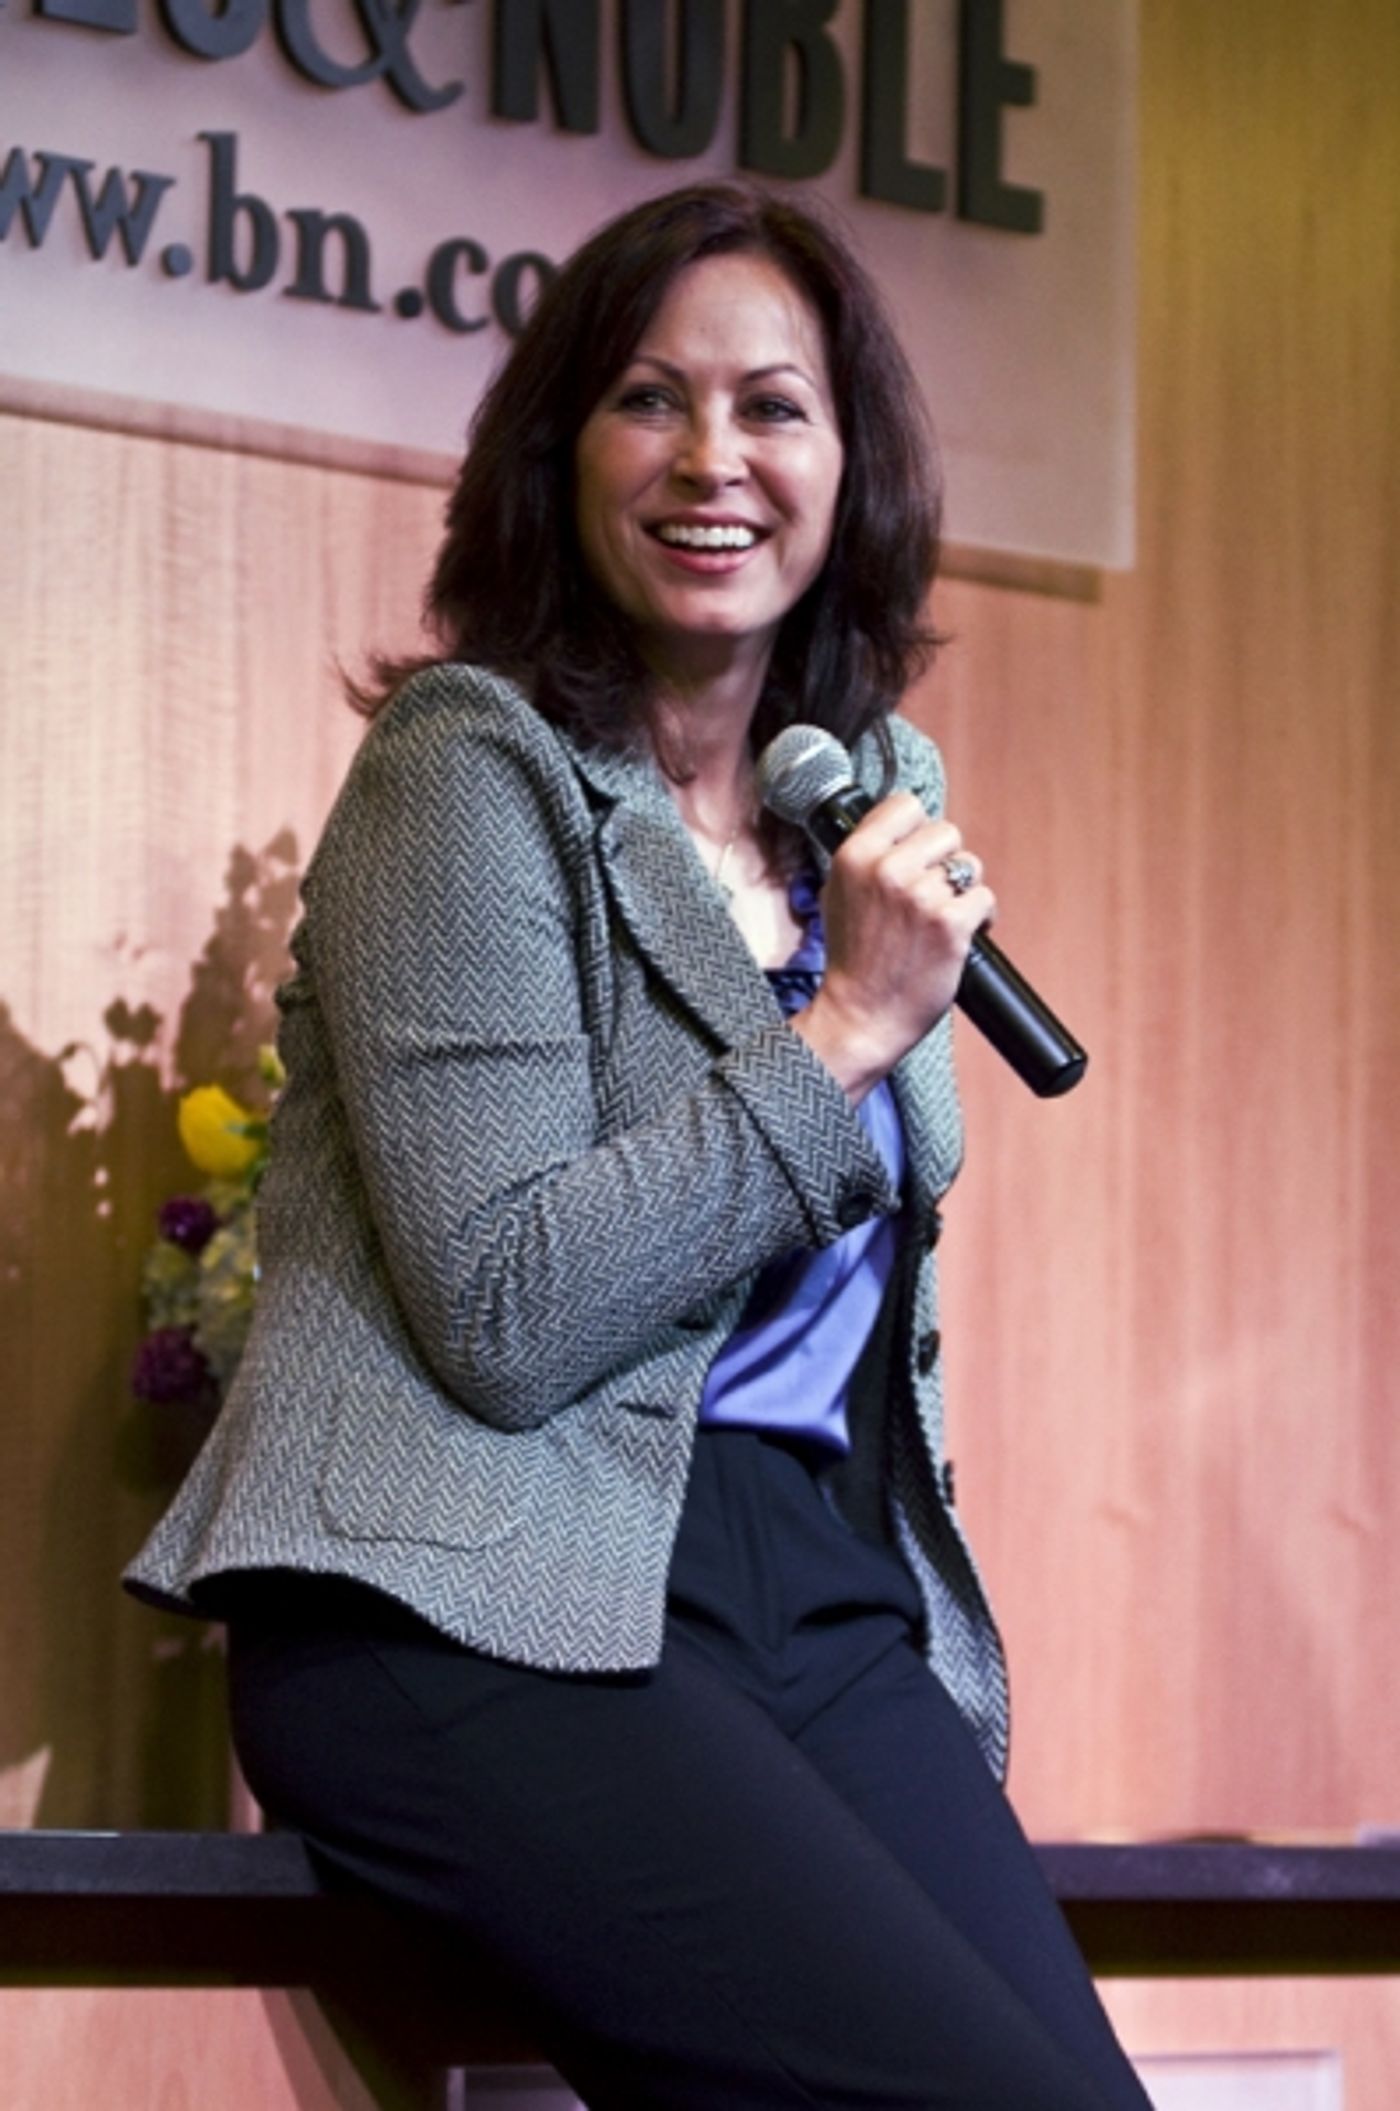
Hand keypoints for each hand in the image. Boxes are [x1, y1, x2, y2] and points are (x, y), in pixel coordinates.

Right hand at [790, 793, 994, 1099]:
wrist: (862, 1015)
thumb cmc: (853, 958)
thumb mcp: (840, 892)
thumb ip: (869, 855)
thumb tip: (905, 828)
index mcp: (856, 855)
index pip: (905, 805)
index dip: (917, 830)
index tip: (917, 853)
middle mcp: (887, 869)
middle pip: (946, 832)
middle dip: (944, 862)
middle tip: (930, 895)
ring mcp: (921, 896)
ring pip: (969, 866)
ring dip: (962, 892)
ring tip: (941, 919)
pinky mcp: (950, 923)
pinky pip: (985, 899)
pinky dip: (981, 919)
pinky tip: (961, 935)